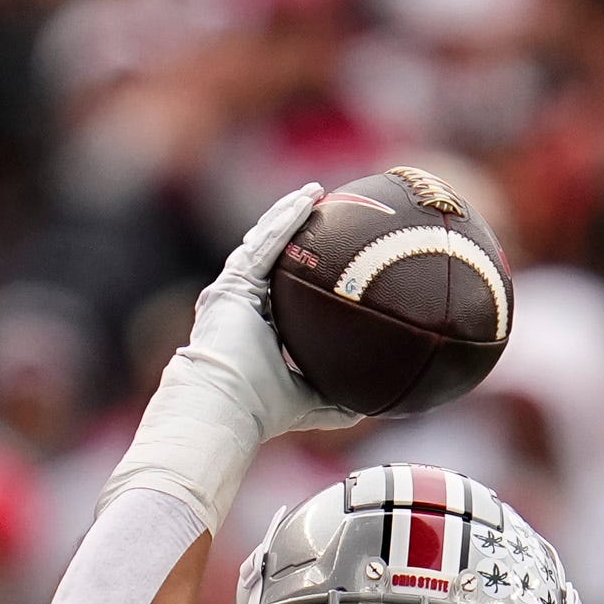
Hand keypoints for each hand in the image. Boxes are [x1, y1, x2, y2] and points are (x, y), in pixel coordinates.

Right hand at [107, 183, 357, 533]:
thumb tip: (377, 405)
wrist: (227, 406)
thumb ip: (339, 399)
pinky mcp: (232, 284)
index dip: (301, 267)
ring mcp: (233, 291)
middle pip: (270, 257)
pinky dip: (286, 221)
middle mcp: (241, 304)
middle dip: (294, 231)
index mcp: (256, 327)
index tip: (328, 252)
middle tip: (323, 210)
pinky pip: (265, 244)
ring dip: (289, 215)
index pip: (280, 289)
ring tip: (314, 194)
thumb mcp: (312, 402)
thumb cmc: (263, 410)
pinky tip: (307, 200)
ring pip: (264, 242)